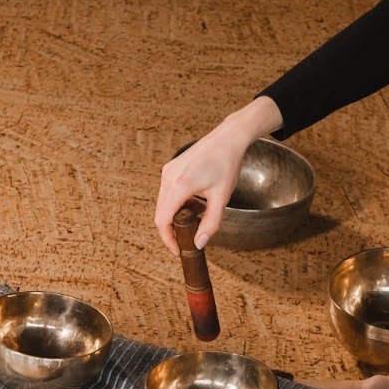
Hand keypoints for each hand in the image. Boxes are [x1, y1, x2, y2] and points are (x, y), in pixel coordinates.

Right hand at [155, 96, 282, 255]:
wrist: (228, 138)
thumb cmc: (227, 164)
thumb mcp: (222, 198)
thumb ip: (211, 223)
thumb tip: (199, 243)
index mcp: (180, 185)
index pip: (163, 220)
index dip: (167, 239)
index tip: (177, 250)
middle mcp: (169, 177)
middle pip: (160, 213)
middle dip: (171, 229)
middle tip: (186, 239)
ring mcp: (168, 171)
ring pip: (163, 203)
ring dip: (175, 215)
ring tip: (197, 217)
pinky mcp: (171, 168)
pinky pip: (167, 192)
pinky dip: (177, 203)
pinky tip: (195, 203)